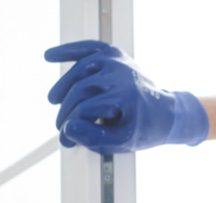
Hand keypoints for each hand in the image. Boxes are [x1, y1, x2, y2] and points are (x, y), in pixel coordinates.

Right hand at [44, 40, 208, 153]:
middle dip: (67, 111)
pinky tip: (49, 57)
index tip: (66, 138)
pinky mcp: (114, 55)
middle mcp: (121, 74)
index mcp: (126, 96)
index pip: (85, 109)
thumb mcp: (122, 141)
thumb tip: (68, 129)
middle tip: (61, 127)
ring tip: (54, 101)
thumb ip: (94, 138)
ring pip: (80, 71)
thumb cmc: (144, 128)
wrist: (166, 113)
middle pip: (80, 90)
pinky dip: (68, 51)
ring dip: (64, 86)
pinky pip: (88, 48)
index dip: (71, 126)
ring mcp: (118, 61)